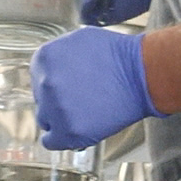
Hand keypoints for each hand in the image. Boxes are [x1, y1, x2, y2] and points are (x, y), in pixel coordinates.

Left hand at [32, 27, 159, 148]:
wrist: (141, 74)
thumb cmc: (117, 55)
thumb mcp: (78, 40)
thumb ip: (57, 54)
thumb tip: (48, 68)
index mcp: (44, 59)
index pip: (38, 78)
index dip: (56, 83)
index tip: (70, 87)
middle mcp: (44, 83)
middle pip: (41, 100)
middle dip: (58, 100)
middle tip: (82, 98)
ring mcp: (56, 109)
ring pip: (46, 120)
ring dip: (61, 119)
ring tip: (85, 112)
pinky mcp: (69, 131)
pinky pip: (51, 141)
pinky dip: (62, 138)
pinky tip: (76, 130)